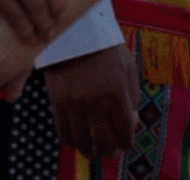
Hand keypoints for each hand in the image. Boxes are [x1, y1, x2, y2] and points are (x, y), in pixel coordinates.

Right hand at [44, 44, 138, 161]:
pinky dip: (70, 141)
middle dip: (109, 150)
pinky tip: (76, 144)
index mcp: (117, 92)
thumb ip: (131, 96)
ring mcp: (75, 103)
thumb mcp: (127, 68)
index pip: (124, 127)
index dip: (126, 140)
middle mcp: (96, 100)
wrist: (77, 34)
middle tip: (111, 155)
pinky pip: (63, 129)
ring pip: (82, 137)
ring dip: (89, 150)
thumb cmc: (107, 50)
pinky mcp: (58, 102)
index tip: (126, 145)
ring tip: (93, 153)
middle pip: (103, 137)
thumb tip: (131, 122)